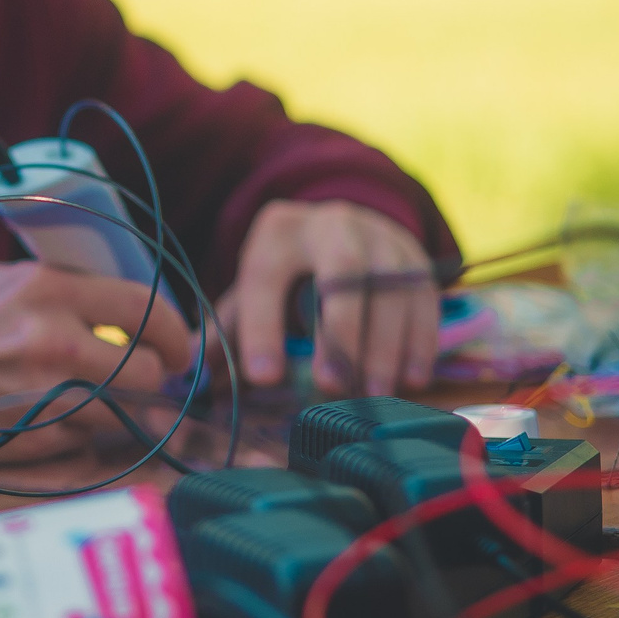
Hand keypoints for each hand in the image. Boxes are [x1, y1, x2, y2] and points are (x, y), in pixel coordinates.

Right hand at [0, 261, 197, 467]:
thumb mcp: (0, 281)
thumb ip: (66, 292)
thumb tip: (125, 310)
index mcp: (47, 290)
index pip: (147, 308)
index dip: (175, 330)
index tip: (176, 344)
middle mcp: (55, 343)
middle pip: (151, 371)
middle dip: (151, 376)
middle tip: (138, 376)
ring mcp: (48, 398)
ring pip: (127, 414)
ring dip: (119, 411)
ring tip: (90, 400)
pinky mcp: (35, 442)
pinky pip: (89, 442)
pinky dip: (81, 436)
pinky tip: (50, 420)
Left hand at [222, 199, 438, 396]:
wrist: (341, 227)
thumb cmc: (289, 272)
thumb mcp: (255, 288)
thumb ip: (229, 329)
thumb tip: (193, 377)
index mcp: (278, 232)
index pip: (265, 278)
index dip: (263, 329)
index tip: (262, 378)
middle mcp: (332, 225)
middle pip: (340, 273)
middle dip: (339, 333)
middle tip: (331, 387)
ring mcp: (381, 237)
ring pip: (389, 288)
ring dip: (384, 347)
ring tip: (374, 393)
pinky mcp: (416, 258)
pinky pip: (424, 299)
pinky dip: (420, 342)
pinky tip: (411, 379)